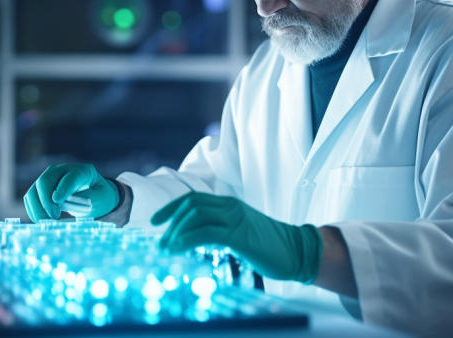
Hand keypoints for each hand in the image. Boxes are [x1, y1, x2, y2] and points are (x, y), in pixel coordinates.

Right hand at [23, 163, 118, 220]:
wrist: (94, 194)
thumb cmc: (99, 196)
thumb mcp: (102, 197)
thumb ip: (89, 198)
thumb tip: (70, 201)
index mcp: (82, 171)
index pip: (70, 177)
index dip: (63, 188)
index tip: (57, 201)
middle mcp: (63, 170)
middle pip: (46, 180)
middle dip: (46, 200)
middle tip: (54, 217)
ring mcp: (50, 178)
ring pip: (34, 189)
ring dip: (37, 207)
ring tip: (46, 221)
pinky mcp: (42, 188)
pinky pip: (30, 197)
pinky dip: (33, 209)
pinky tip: (40, 219)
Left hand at [150, 192, 322, 282]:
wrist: (297, 252)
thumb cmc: (267, 246)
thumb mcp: (239, 234)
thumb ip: (219, 231)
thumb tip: (195, 239)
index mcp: (229, 205)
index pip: (192, 199)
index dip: (171, 208)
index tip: (155, 222)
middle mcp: (230, 207)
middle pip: (190, 205)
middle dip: (170, 222)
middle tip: (160, 244)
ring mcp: (235, 219)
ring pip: (195, 215)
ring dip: (175, 232)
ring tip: (165, 249)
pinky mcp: (240, 234)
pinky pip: (206, 232)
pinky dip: (187, 239)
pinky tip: (179, 249)